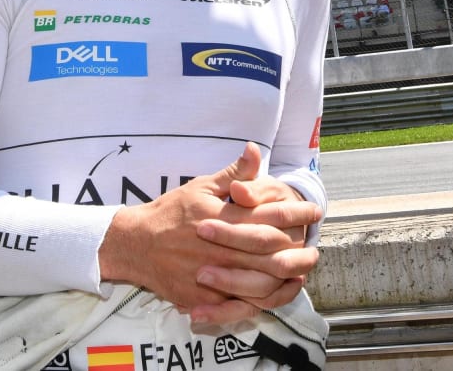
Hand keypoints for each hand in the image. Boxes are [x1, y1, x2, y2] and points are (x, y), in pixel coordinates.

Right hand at [189, 142, 320, 323]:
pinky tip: (278, 292)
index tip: (314, 213)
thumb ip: (233, 174)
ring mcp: (213, 275)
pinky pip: (241, 304)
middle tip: (315, 250)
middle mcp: (221, 247)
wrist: (137, 244)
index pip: (270, 217)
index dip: (297, 215)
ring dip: (287, 278)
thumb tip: (254, 150)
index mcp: (223, 217)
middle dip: (299, 251)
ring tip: (303, 272)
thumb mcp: (201, 186)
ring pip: (262, 282)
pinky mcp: (205, 298)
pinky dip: (264, 300)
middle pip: (272, 253)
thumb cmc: (171, 213)